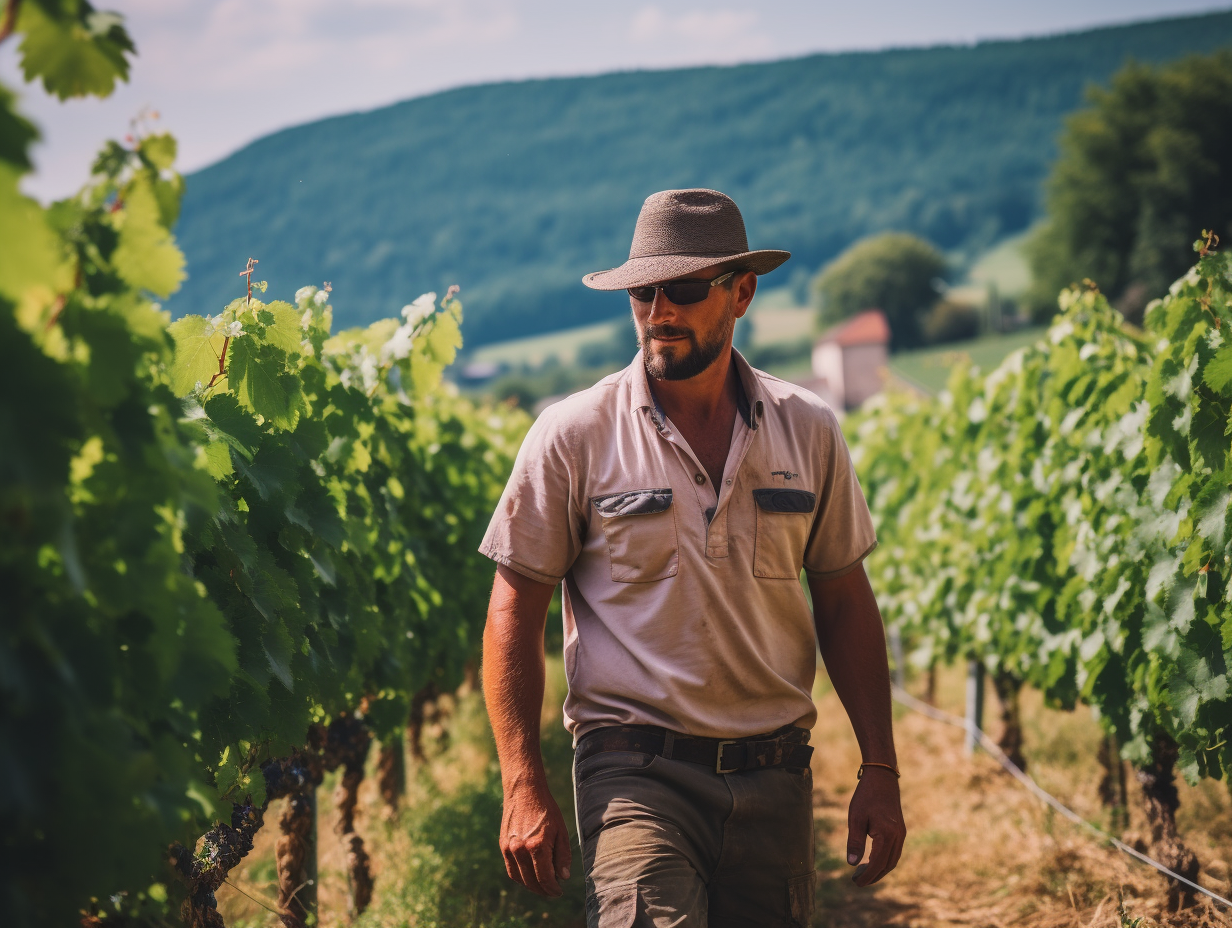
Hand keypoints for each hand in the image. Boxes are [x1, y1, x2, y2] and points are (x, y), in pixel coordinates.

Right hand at [500, 777, 572, 896]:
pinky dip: (520, 877)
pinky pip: (511, 870)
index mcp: (537, 846)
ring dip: (531, 886)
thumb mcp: (561, 831)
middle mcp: (521, 850)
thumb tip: (564, 877)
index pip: (545, 878)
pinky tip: (530, 876)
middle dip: (543, 890)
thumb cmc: (546, 810)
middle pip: (532, 881)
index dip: (553, 889)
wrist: (525, 791)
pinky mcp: (503, 846)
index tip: (559, 891)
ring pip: (520, 878)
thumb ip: (563, 856)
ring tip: (542, 885)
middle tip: (552, 892)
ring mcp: (510, 848)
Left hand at [846, 767, 904, 885]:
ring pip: (892, 860)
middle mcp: (898, 836)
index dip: (867, 876)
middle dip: (873, 876)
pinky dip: (884, 860)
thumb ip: (855, 842)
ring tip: (863, 873)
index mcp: (887, 835)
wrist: (882, 777)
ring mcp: (901, 833)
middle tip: (857, 881)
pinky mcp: (900, 830)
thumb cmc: (866, 796)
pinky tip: (871, 860)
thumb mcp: (855, 818)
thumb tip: (851, 864)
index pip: (878, 863)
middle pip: (887, 865)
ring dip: (879, 870)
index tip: (855, 883)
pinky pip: (894, 852)